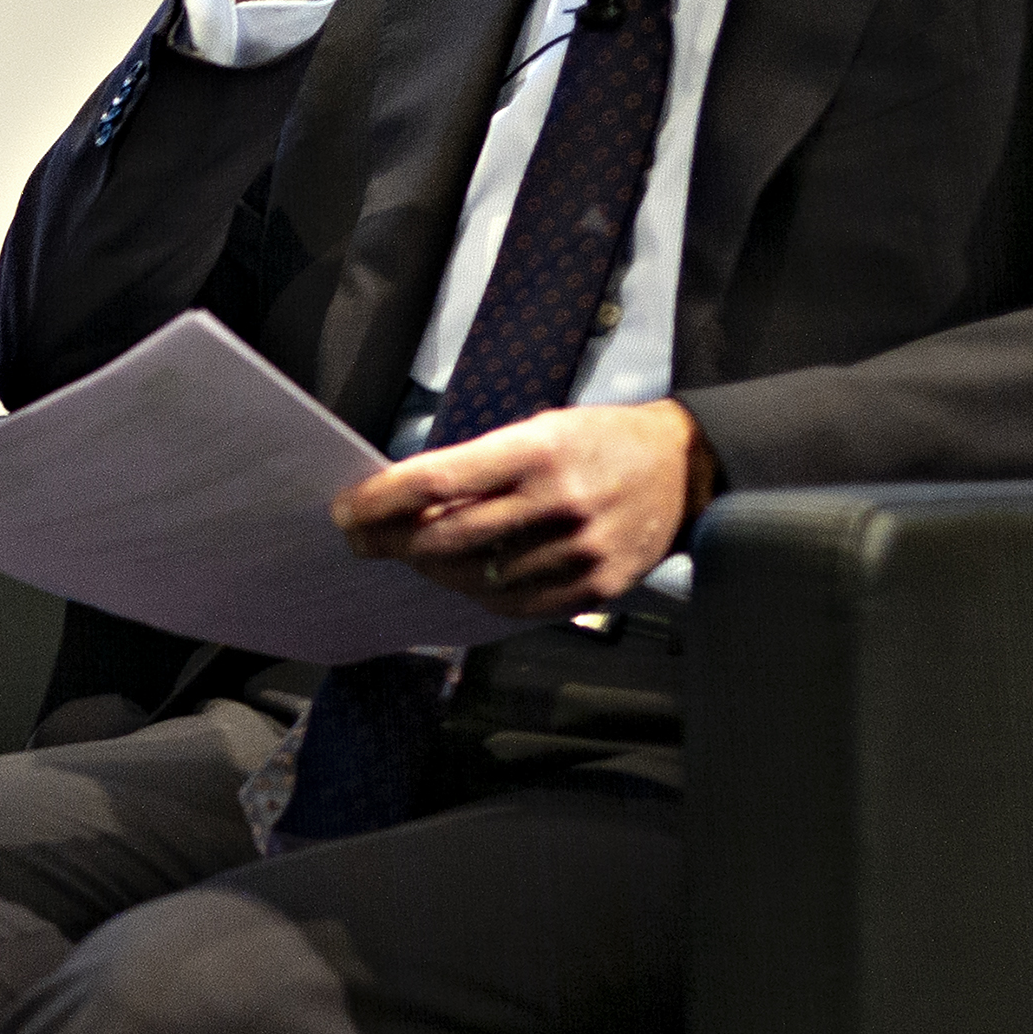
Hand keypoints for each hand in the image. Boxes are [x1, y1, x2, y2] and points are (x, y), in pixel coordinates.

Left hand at [330, 400, 716, 617]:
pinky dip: (477, 593)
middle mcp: (559, 501)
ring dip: (433, 569)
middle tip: (365, 539)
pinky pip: (512, 606)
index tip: (345, 511)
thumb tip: (403, 502)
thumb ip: (478, 465)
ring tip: (418, 554)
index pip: (437, 481)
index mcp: (539, 450)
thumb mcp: (541, 428)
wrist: (687, 469)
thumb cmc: (599, 442)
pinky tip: (466, 576)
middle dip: (390, 542)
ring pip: (474, 578)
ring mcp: (580, 550)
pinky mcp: (597, 587)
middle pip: (445, 538)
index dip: (379, 501)